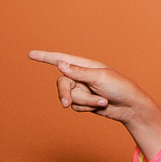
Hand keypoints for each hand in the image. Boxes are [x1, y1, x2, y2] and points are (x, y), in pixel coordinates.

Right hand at [28, 50, 152, 125]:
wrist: (130, 107)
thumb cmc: (119, 87)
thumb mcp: (99, 77)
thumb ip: (78, 72)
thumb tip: (59, 64)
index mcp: (85, 65)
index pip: (61, 59)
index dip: (45, 57)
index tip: (30, 54)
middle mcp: (81, 77)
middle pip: (61, 84)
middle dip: (65, 94)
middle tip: (67, 103)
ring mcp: (82, 90)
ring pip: (69, 98)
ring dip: (85, 102)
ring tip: (102, 100)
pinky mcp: (85, 103)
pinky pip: (76, 107)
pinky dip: (87, 108)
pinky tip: (101, 105)